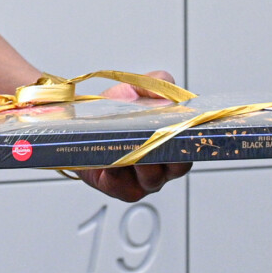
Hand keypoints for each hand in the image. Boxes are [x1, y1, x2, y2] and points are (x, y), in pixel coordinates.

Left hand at [77, 70, 190, 202]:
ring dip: (141, 162)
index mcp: (170, 142)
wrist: (81, 125)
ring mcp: (143, 180)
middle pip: (176, 167)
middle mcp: (162, 165)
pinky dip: (116, 174)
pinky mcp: (120, 189)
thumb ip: (156, 83)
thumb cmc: (113, 110)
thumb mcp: (134, 90)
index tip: (179, 129)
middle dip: (166, 151)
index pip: (190, 147)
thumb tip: (168, 87)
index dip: (187, 140)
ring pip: (151, 178)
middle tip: (153, 137)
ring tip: (128, 146)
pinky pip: (123, 187)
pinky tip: (109, 163)